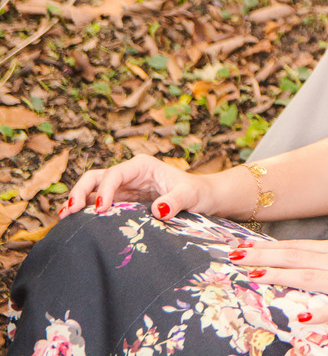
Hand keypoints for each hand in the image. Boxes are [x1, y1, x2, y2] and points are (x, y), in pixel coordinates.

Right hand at [61, 154, 212, 220]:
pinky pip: (99, 204)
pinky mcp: (122, 201)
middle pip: (95, 178)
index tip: (101, 210)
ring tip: (63, 218)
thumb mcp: (190, 196)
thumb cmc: (197, 193)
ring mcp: (123, 187)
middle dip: (80, 191)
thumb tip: (158, 211)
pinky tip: (74, 224)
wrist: (202, 199)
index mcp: (142, 166)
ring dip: (78, 202)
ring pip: (92, 190)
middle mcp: (129, 174)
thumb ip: (175, 201)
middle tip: (69, 212)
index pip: (115, 174)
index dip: (104, 191)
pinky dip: (86, 211)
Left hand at [230, 239, 327, 323]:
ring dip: (280, 275)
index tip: (241, 246)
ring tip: (254, 275)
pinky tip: (300, 317)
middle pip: (295, 257)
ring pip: (309, 276)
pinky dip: (317, 312)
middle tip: (233, 257)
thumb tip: (315, 266)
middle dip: (263, 257)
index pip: (297, 247)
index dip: (267, 247)